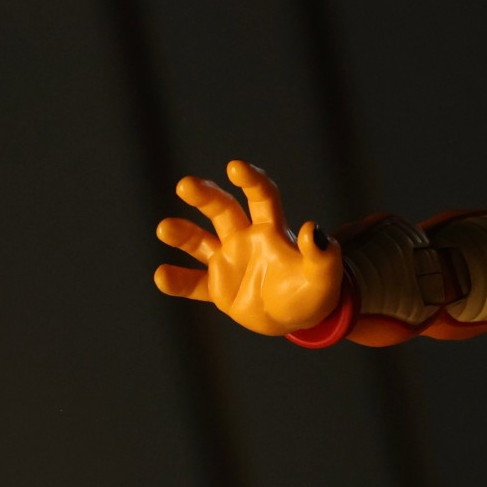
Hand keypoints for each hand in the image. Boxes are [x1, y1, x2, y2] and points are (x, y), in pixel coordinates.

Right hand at [154, 161, 341, 335]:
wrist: (298, 318)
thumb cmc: (315, 292)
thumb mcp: (324, 276)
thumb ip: (322, 254)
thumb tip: (314, 229)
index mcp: (271, 229)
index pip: (261, 196)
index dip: (250, 180)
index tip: (236, 167)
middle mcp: (245, 238)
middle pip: (222, 209)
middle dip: (205, 195)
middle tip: (185, 185)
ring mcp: (229, 262)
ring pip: (200, 241)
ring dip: (182, 233)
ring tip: (165, 228)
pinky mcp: (218, 288)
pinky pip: (195, 283)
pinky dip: (179, 281)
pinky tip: (161, 276)